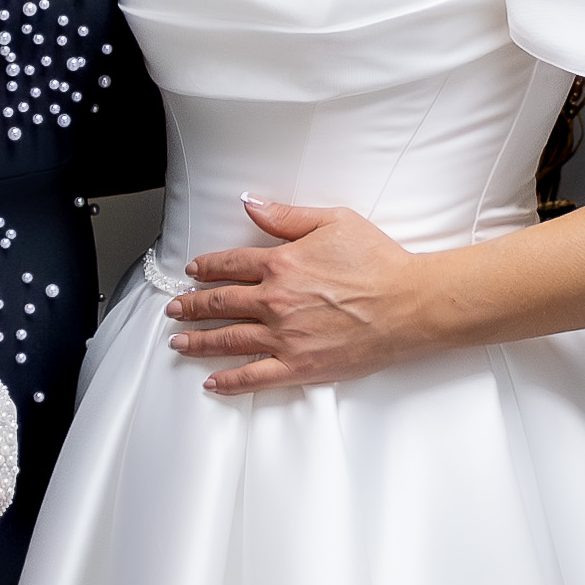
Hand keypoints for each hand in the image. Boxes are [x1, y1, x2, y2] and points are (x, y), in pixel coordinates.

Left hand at [165, 195, 437, 397]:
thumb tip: (249, 203)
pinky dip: (229, 381)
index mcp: (281, 264)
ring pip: (228, 340)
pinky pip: (254, 376)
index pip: (229, 265)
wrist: (410, 304)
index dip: (206, 268)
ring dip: (198, 341)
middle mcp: (275, 302)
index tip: (193, 272)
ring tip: (179, 342)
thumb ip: (286, 216)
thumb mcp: (334, 222)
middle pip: (220, 303)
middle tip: (174, 308)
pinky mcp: (300, 366)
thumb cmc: (379, 262)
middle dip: (191, 306)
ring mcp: (284, 337)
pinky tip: (212, 381)